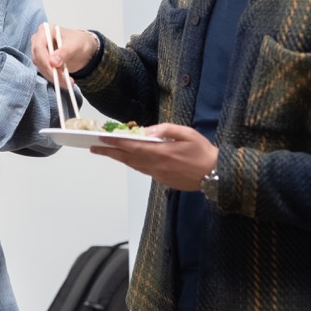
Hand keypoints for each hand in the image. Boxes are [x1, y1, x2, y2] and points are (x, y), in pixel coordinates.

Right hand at [29, 22, 97, 84]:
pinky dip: (54, 78)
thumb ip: (64, 52)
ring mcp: (40, 52)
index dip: (45, 60)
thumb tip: (53, 62)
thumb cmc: (79, 41)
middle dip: (50, 71)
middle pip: (38, 58)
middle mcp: (39, 40)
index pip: (39, 47)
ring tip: (68, 82)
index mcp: (45, 30)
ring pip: (41, 67)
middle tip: (64, 80)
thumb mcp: (75, 45)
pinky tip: (64, 82)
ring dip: (53, 77)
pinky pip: (45, 72)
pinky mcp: (43, 62)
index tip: (55, 69)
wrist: (83, 48)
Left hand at [90, 123, 218, 191]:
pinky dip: (133, 164)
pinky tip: (129, 159)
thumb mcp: (187, 133)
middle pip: (127, 158)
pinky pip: (143, 170)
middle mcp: (157, 166)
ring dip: (119, 159)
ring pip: (134, 166)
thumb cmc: (203, 151)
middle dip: (109, 153)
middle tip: (93, 148)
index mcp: (161, 153)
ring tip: (106, 152)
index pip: (132, 147)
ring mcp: (159, 175)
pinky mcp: (163, 181)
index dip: (114, 143)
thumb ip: (166, 130)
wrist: (216, 175)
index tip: (101, 139)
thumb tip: (147, 131)